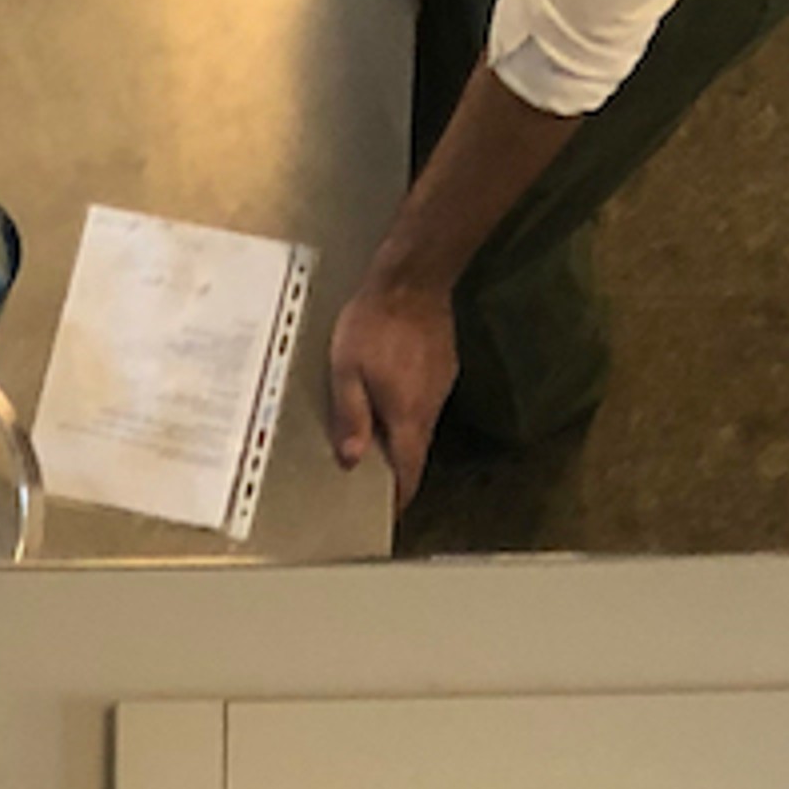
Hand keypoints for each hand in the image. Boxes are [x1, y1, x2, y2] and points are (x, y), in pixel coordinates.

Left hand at [327, 279, 457, 505]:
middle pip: (415, 452)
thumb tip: (351, 459)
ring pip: (420, 426)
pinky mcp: (442, 366)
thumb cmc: (375, 321)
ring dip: (400, 438)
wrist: (413, 277)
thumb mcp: (346, 372)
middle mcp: (430, 406)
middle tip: (372, 482)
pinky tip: (388, 400)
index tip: (389, 512)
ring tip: (373, 441)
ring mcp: (440, 385)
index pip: (408, 471)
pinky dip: (407, 411)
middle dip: (396, 471)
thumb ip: (350, 418)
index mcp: (407, 415)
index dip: (399, 497)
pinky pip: (424, 401)